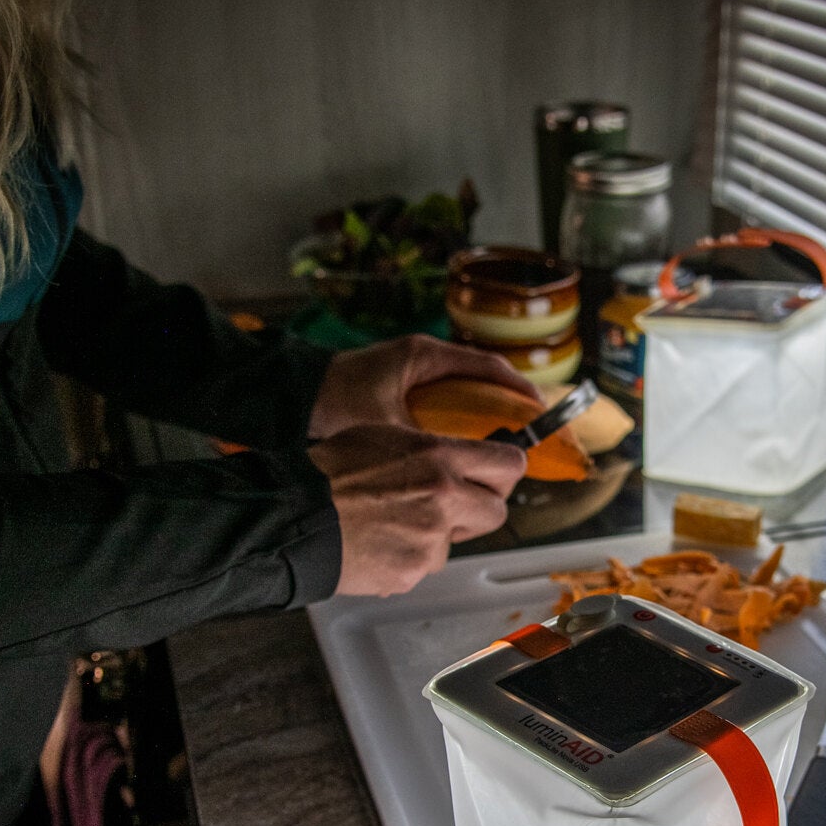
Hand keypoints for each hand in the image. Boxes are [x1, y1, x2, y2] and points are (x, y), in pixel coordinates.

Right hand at [307, 424, 526, 595]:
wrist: (296, 515)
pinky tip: (380, 543)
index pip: (508, 464)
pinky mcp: (413, 571)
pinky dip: (407, 558)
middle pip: (497, 511)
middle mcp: (444, 497)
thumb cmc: (330, 471)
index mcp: (439, 456)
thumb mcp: (386, 436)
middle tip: (455, 507)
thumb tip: (460, 459)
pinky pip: (423, 566)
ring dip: (435, 537)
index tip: (499, 476)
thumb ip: (432, 450)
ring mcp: (430, 539)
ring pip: (455, 542)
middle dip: (479, 510)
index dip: (506, 472)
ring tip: (394, 523)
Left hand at [308, 335, 540, 438]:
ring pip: (461, 391)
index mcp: (423, 356)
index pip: (486, 367)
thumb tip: (459, 469)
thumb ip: (422, 444)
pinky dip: (457, 421)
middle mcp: (421, 359)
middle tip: (525, 433)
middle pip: (479, 379)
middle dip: (504, 404)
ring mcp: (411, 372)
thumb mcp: (384, 425)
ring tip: (500, 445)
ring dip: (481, 414)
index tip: (537, 410)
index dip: (516, 390)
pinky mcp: (400, 387)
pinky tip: (461, 448)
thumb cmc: (330, 403)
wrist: (288, 398)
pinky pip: (442, 402)